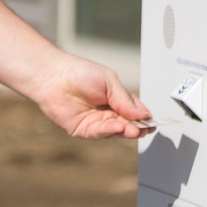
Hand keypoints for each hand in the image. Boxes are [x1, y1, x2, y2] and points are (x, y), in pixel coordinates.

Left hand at [25, 52, 151, 139]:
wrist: (54, 77)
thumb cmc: (79, 73)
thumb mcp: (109, 81)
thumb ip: (124, 98)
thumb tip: (142, 114)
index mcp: (115, 98)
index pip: (134, 111)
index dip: (143, 116)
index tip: (152, 121)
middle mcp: (107, 112)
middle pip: (127, 123)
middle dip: (137, 127)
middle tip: (145, 128)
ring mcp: (96, 122)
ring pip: (115, 131)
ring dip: (125, 130)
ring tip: (134, 129)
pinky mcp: (84, 130)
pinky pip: (100, 133)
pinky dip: (110, 131)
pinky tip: (118, 127)